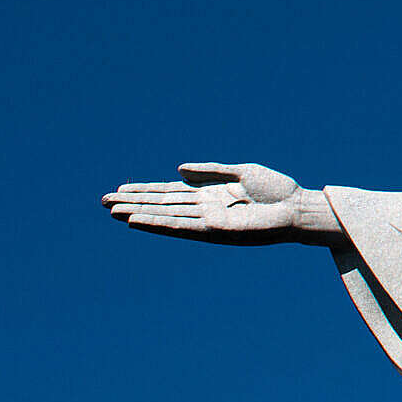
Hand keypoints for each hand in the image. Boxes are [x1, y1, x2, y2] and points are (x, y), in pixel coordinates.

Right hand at [102, 163, 339, 244]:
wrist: (298, 208)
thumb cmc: (277, 191)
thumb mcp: (241, 172)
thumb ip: (210, 171)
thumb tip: (178, 170)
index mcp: (211, 194)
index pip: (170, 192)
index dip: (145, 191)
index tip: (120, 190)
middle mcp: (205, 209)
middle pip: (162, 204)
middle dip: (134, 202)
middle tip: (103, 201)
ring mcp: (207, 221)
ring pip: (165, 216)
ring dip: (139, 214)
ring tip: (113, 211)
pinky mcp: (214, 231)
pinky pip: (180, 227)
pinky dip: (158, 224)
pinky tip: (138, 221)